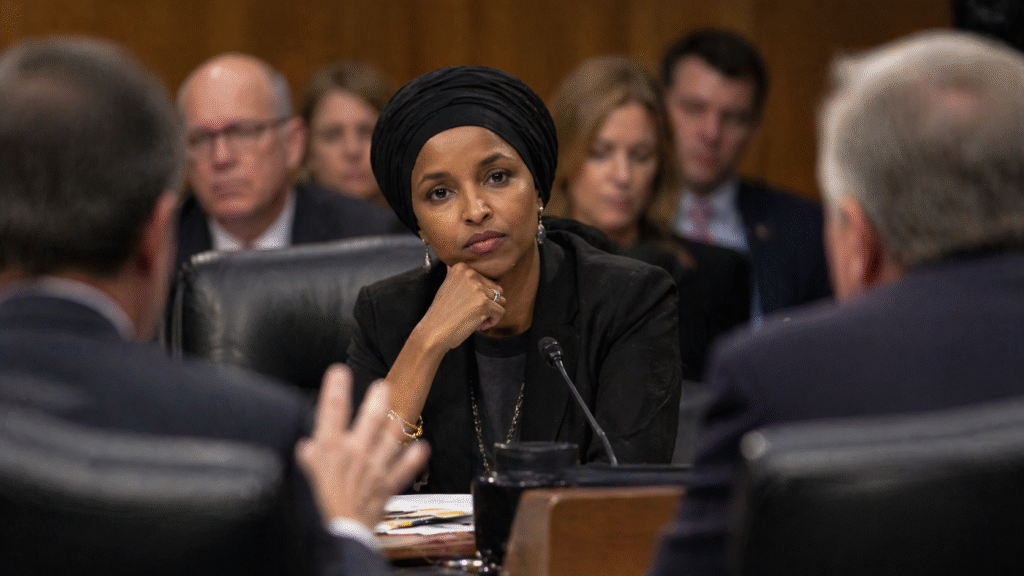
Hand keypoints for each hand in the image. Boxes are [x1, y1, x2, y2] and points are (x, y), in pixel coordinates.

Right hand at [296, 364, 429, 529]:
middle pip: (368, 420)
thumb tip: (306, 445)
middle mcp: (354, 453)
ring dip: (395, 425)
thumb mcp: (308, 478)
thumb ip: (309, 460)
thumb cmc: (320, 506)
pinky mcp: (386, 484)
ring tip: (400, 412)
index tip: (339, 371)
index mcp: (330, 449)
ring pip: (389, 439)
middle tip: (383, 385)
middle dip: (376, 401)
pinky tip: (423, 448)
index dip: (336, 389)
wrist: (340, 532)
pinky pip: (403, 470)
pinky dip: (414, 459)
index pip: (332, 412)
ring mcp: (373, 468)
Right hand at [418, 262, 505, 349]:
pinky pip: (501, 312)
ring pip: (501, 300)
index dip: (481, 297)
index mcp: (461, 267)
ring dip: (491, 313)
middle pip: (497, 289)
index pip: (487, 281)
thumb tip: (461, 268)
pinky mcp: (484, 303)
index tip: (467, 306)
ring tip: (476, 321)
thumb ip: (459, 278)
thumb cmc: (441, 314)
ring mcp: (477, 288)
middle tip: (473, 315)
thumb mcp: (448, 287)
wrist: (433, 331)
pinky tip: (478, 326)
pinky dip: (493, 322)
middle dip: (488, 304)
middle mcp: (470, 274)